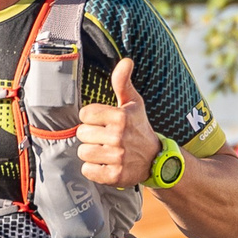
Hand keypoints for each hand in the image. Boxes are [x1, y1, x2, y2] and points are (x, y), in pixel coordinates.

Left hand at [78, 58, 159, 185]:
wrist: (157, 160)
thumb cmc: (139, 128)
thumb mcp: (134, 104)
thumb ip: (123, 82)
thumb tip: (126, 60)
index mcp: (120, 117)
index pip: (84, 114)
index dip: (92, 119)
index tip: (104, 122)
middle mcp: (118, 137)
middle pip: (81, 134)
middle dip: (91, 136)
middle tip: (107, 138)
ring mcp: (117, 158)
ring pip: (83, 153)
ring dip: (92, 153)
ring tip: (107, 152)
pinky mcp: (115, 176)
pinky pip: (88, 171)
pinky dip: (94, 170)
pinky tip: (107, 165)